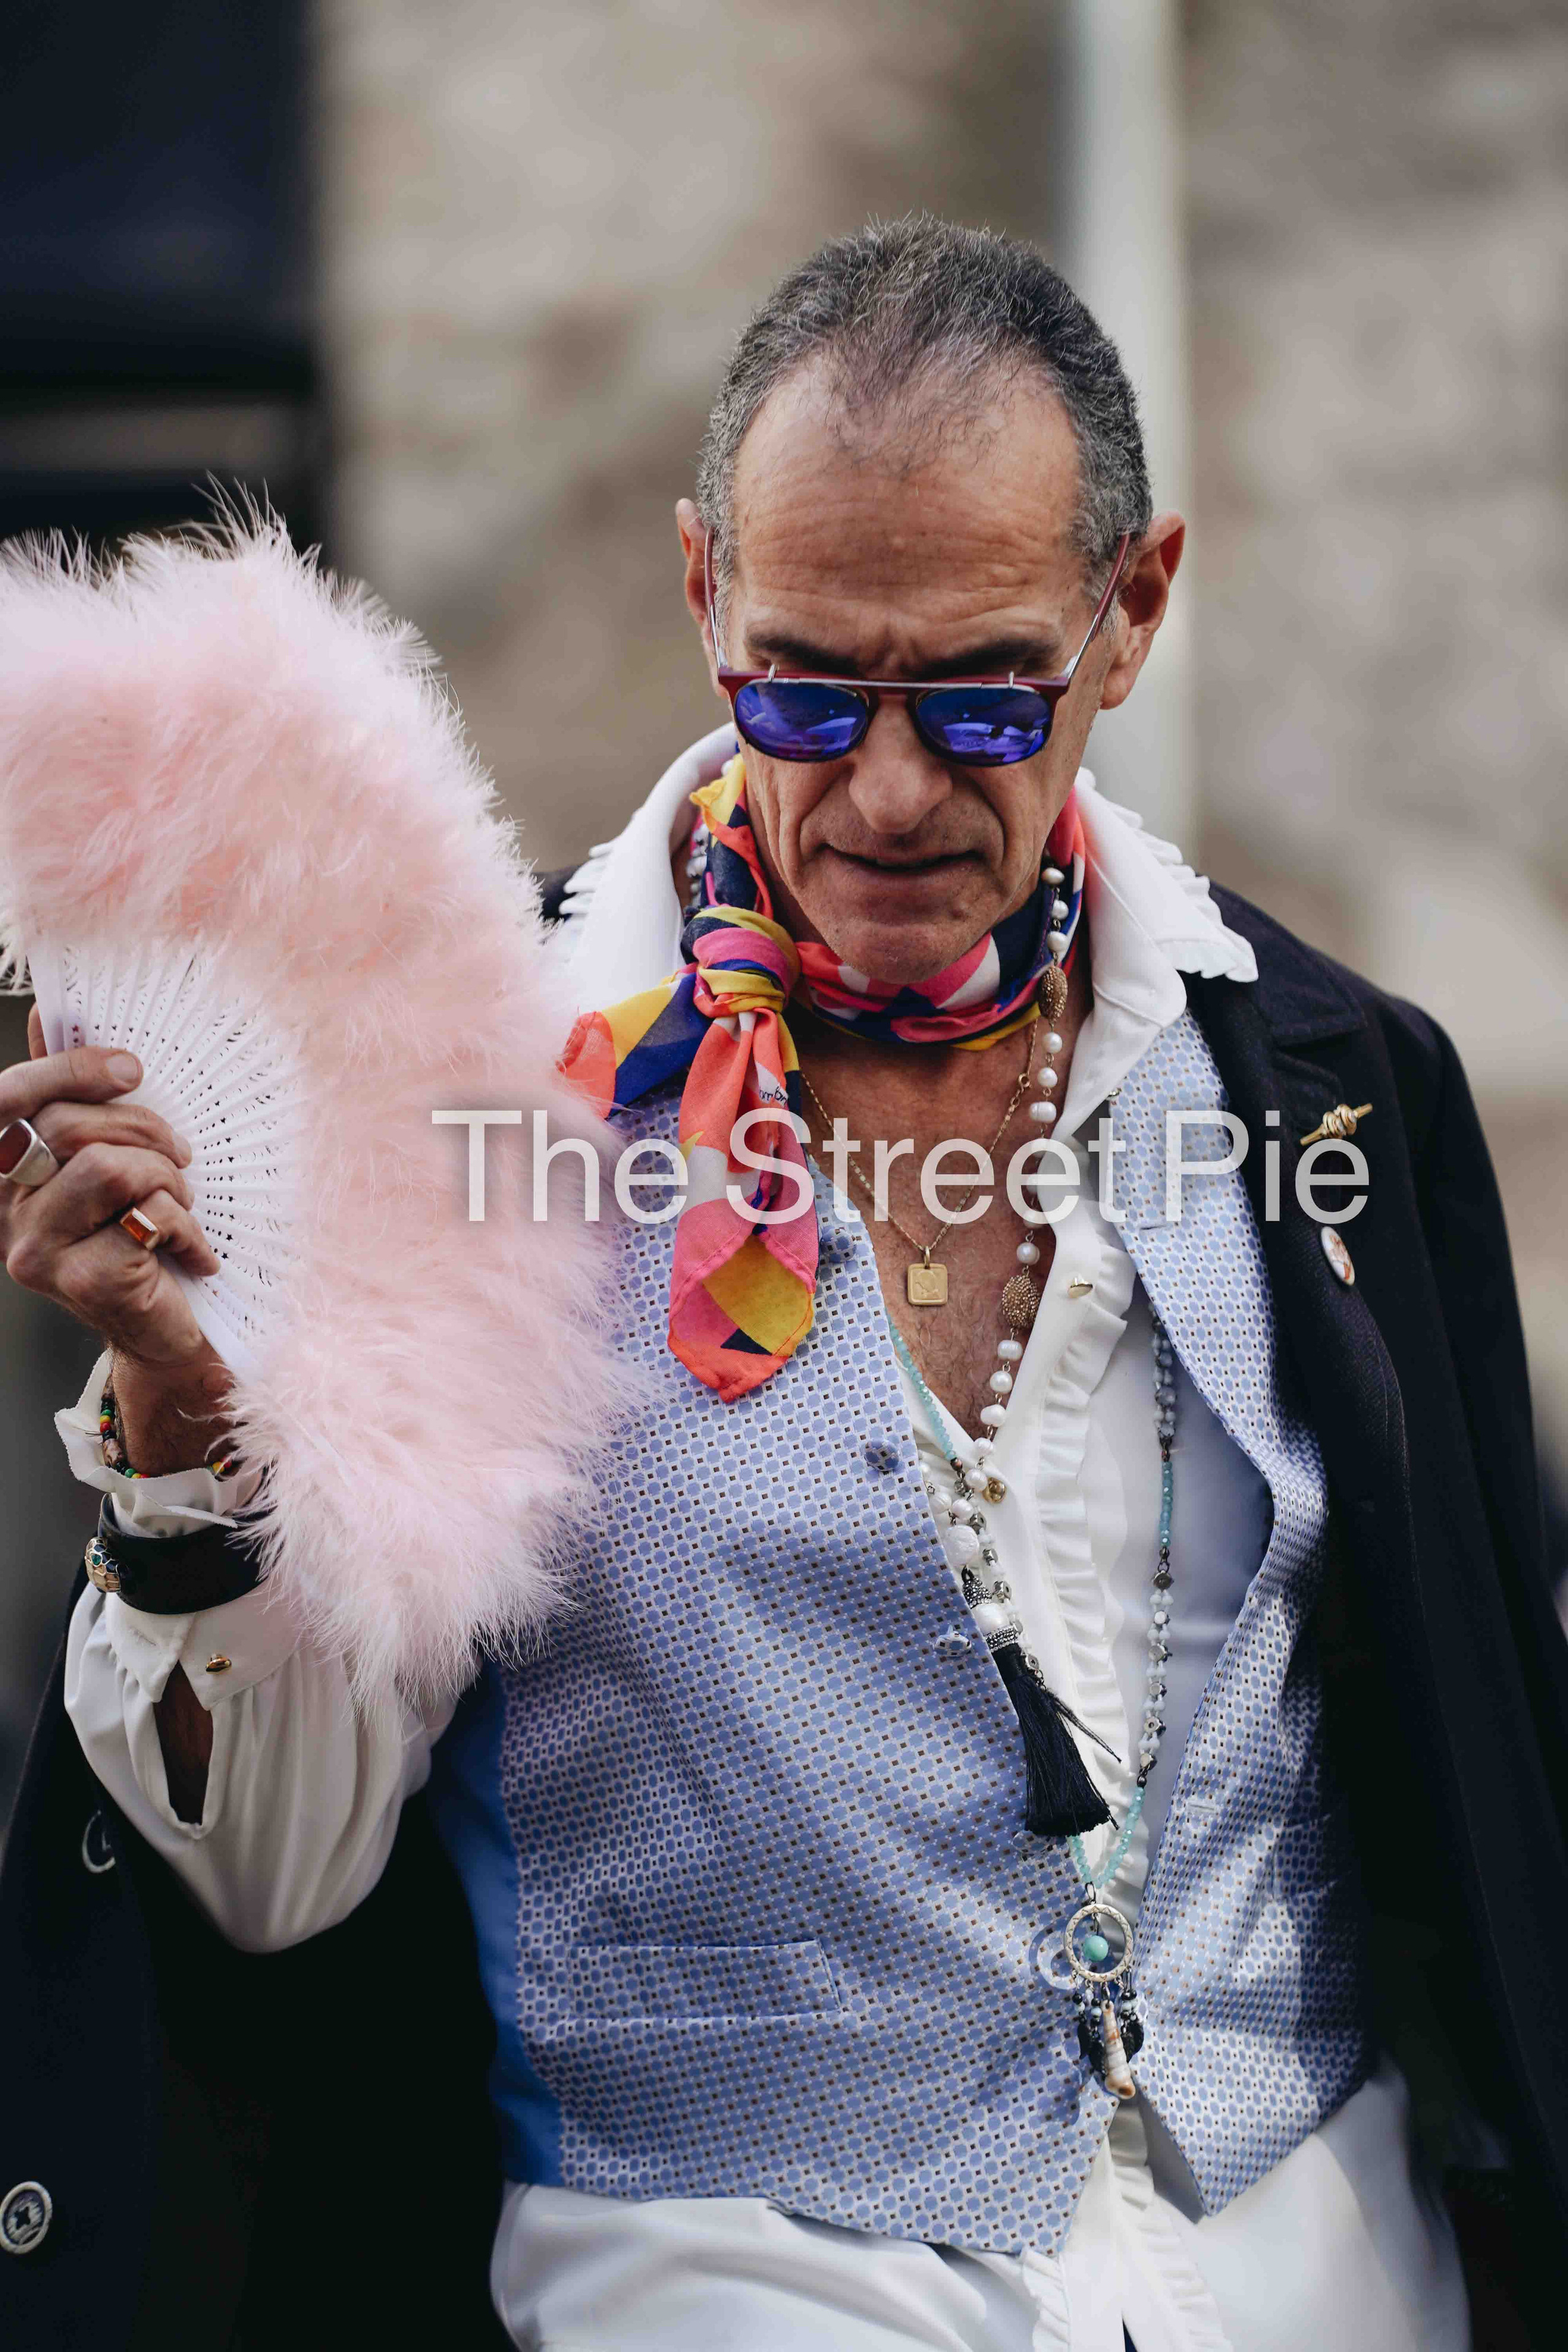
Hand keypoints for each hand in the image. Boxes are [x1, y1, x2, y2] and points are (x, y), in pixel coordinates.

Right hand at [2, 1007, 230, 1466]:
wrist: (172, 1337)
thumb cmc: (146, 1239)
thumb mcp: (115, 1159)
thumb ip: (78, 1096)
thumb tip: (49, 1011)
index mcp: (9, 1174)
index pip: (5, 1101)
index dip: (65, 1068)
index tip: (131, 1067)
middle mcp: (8, 1213)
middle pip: (70, 1128)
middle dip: (146, 1129)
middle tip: (181, 1158)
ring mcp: (38, 1253)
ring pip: (108, 1168)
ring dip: (166, 1180)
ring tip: (182, 1208)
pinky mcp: (81, 1284)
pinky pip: (144, 1218)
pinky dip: (186, 1228)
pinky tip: (193, 1255)